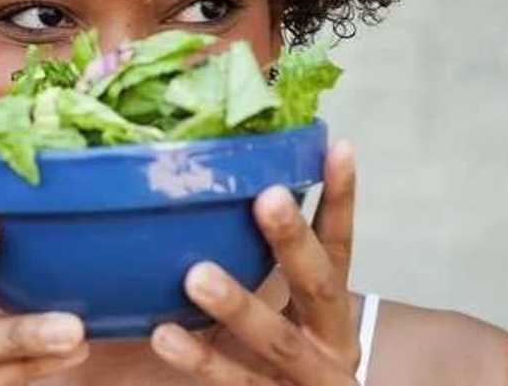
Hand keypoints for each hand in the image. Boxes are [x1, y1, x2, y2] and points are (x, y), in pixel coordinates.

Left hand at [150, 141, 360, 384]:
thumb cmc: (290, 367)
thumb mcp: (295, 319)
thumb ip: (273, 271)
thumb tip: (235, 187)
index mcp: (336, 312)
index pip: (342, 246)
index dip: (342, 199)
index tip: (338, 146)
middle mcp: (333, 344)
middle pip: (321, 287)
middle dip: (294, 242)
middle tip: (265, 197)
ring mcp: (308, 382)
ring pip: (278, 341)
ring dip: (239, 305)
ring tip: (196, 274)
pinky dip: (202, 361)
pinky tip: (165, 335)